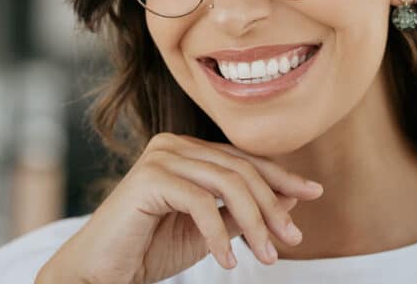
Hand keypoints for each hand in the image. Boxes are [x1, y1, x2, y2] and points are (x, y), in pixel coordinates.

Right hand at [42, 132, 323, 282]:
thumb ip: (242, 211)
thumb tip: (291, 198)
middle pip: (241, 169)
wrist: (101, 271)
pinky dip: (219, 235)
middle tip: (292, 239)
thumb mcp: (209, 230)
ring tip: (268, 256)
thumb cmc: (149, 249)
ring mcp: (160, 156)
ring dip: (255, 223)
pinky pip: (202, 203)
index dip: (281, 176)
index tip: (315, 192)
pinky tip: (228, 262)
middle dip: (272, 206)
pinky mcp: (149, 177)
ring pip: (227, 183)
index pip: (244, 159)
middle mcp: (174, 144)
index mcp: (187, 150)